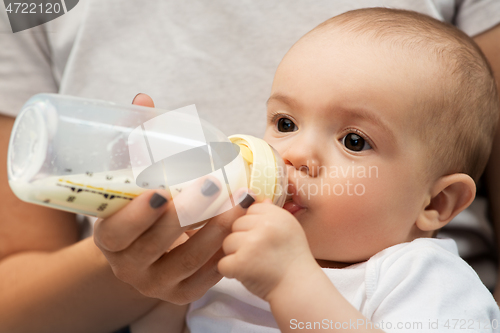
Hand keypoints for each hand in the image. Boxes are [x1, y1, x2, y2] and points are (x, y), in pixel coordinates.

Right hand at [94, 93, 251, 303]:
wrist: (146, 247)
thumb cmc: (140, 204)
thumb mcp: (131, 175)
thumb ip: (136, 140)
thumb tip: (143, 100)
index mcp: (108, 238)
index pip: (116, 231)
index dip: (137, 215)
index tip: (161, 191)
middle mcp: (127, 266)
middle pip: (154, 247)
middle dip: (185, 217)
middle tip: (212, 186)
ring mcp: (155, 283)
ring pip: (186, 263)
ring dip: (214, 233)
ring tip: (237, 205)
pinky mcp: (181, 292)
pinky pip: (205, 278)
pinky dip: (223, 253)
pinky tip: (240, 228)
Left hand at [218, 200, 315, 300]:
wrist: (299, 288)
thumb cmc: (292, 260)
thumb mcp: (289, 228)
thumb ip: (270, 213)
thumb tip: (250, 196)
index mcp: (276, 215)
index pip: (249, 209)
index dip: (252, 225)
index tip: (263, 239)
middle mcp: (265, 226)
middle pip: (235, 225)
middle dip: (242, 240)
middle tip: (258, 254)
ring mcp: (252, 244)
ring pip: (227, 242)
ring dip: (235, 255)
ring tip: (253, 264)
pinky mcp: (240, 263)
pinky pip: (223, 263)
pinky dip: (231, 271)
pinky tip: (246, 274)